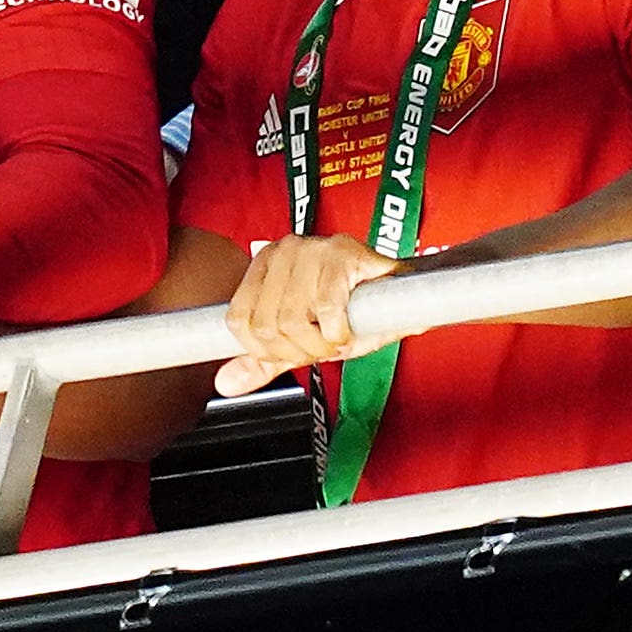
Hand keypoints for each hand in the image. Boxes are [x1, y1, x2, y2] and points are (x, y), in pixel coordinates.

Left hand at [217, 233, 398, 395]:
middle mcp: (285, 251)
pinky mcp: (344, 253)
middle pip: (264, 325)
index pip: (239, 320)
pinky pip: (325, 308)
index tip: (289, 354)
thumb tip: (225, 382)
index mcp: (266, 265)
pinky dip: (337, 331)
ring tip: (335, 339)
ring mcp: (313, 249)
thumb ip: (264, 360)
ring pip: (290, 320)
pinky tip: (348, 330)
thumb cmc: (353, 309)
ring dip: (318, 344)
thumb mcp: (302, 338)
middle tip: (320, 349)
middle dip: (296, 352)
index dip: (263, 350)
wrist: (405, 291)